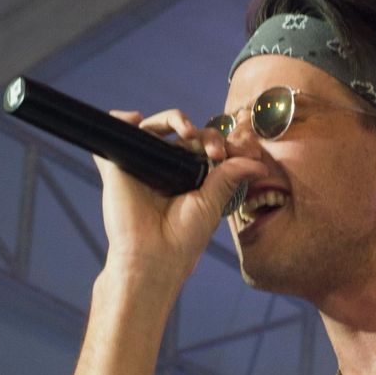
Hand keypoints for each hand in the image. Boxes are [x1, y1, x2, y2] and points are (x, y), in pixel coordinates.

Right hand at [94, 108, 264, 289]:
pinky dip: (122, 118)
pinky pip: (116, 131)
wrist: (153, 257)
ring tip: (188, 131)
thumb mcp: (213, 202)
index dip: (222, 143)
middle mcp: (166, 168)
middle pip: (184, 133)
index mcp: (189, 177)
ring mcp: (143, 165)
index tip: (240, 153)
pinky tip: (136, 120)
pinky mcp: (118, 165)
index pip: (206, 147)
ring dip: (173, 118)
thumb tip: (259, 163)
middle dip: (206, 134)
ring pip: (154, 126)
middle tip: (216, 151)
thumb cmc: (183, 238)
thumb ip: (231, 176)